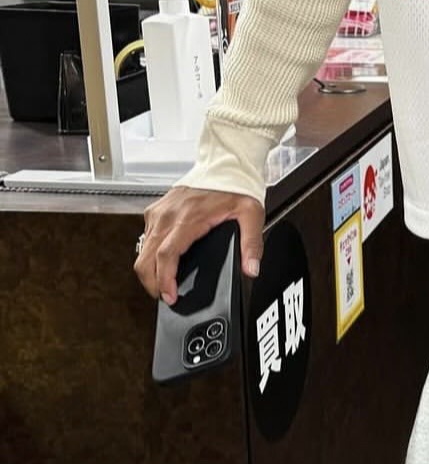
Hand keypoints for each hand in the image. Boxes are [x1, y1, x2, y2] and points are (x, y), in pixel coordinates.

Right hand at [135, 186, 264, 303]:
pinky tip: (161, 266)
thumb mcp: (251, 216)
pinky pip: (146, 237)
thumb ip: (252, 245)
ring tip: (162, 287)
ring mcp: (159, 212)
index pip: (166, 255)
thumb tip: (251, 269)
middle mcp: (168, 214)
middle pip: (147, 256)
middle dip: (151, 282)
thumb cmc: (235, 188)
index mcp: (188, 218)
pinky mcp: (157, 210)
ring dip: (148, 270)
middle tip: (164, 297)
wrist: (225, 165)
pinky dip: (150, 255)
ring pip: (142, 248)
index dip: (164, 279)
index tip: (169, 296)